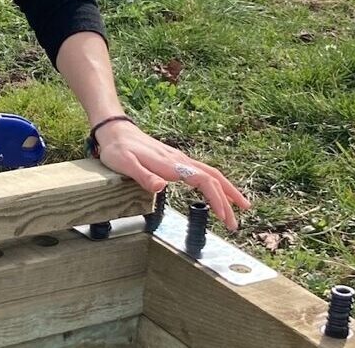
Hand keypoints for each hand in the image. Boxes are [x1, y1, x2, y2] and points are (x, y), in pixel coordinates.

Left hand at [94, 120, 250, 231]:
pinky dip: (215, 184)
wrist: (115, 131)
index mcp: (171, 164)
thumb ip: (143, 176)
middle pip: (214, 177)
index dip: (217, 198)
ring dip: (227, 191)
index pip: (204, 180)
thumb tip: (162, 187)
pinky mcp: (176, 161)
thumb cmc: (118, 149)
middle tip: (235, 222)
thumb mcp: (125, 164)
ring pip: (211, 174)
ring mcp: (179, 160)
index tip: (224, 216)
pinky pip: (202, 172)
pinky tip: (217, 193)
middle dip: (229, 199)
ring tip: (239, 207)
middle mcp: (180, 160)